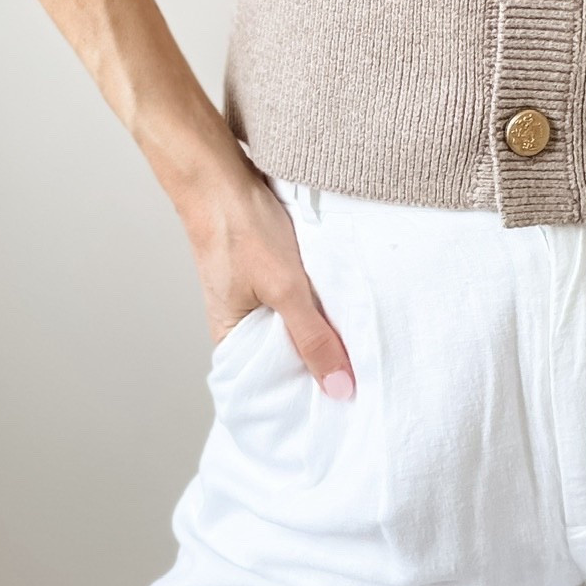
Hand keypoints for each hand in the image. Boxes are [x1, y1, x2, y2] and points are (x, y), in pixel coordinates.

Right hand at [181, 144, 357, 400]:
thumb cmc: (240, 231)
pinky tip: (339, 304)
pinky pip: (297, 303)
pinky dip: (317, 305)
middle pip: (287, 359)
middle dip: (320, 364)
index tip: (344, 407)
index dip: (306, 397)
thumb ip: (312, 338)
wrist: (221, 178)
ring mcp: (253, 300)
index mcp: (231, 341)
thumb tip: (338, 388)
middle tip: (363, 378)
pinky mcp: (267, 276)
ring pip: (295, 328)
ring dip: (321, 330)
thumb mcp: (286, 290)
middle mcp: (239, 326)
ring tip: (357, 343)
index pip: (273, 387)